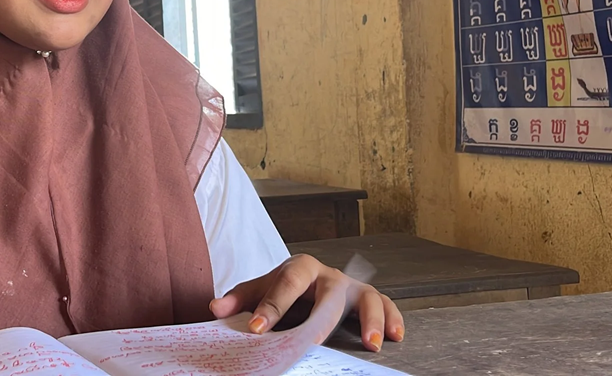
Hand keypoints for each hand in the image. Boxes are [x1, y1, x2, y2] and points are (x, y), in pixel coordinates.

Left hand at [208, 254, 404, 351]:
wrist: (305, 279)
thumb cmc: (283, 287)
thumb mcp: (259, 289)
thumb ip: (240, 299)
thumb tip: (216, 310)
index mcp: (298, 268)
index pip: (285, 284)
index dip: (272, 306)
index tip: (258, 329)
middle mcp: (328, 275)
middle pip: (329, 292)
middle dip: (322, 318)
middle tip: (313, 340)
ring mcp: (350, 286)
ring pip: (366, 297)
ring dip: (370, 319)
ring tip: (371, 344)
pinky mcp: (367, 298)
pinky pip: (385, 304)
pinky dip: (392, 318)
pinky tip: (395, 337)